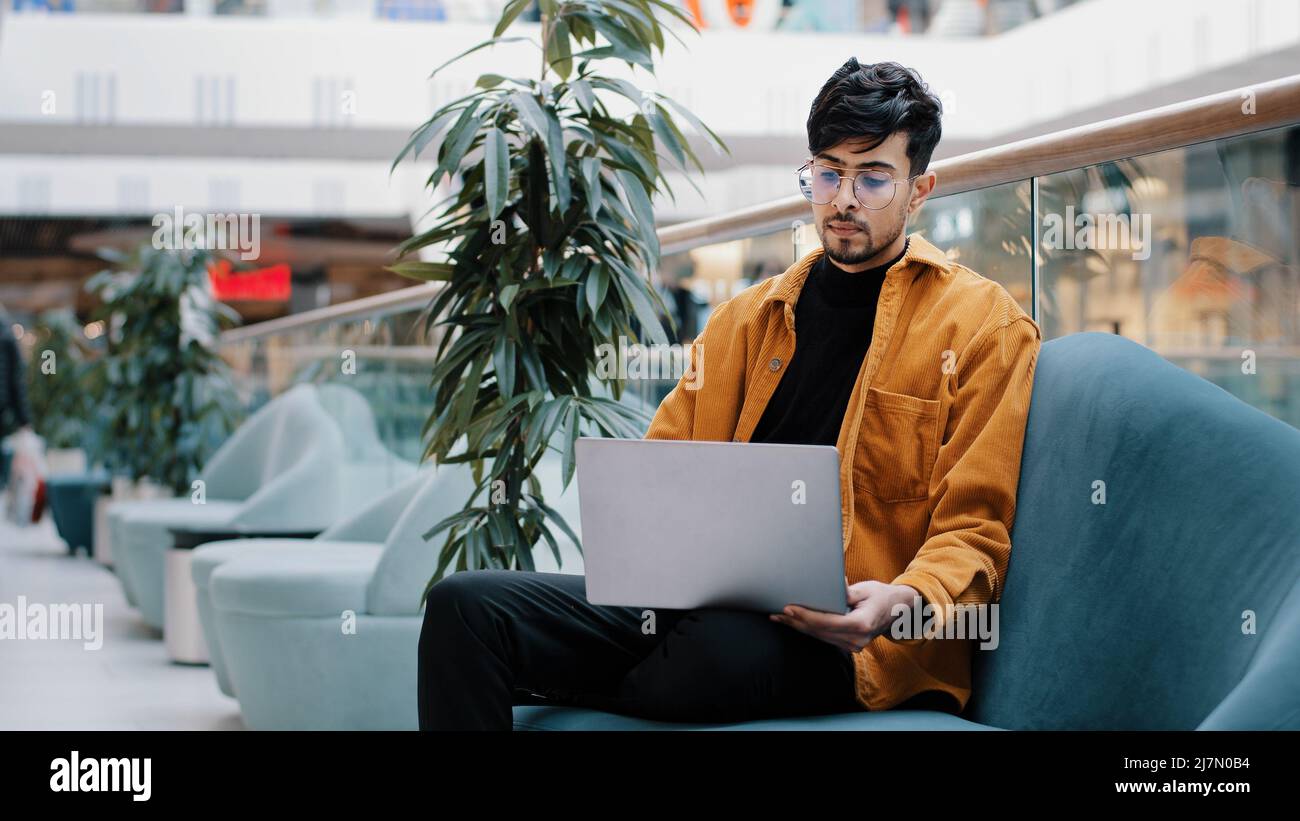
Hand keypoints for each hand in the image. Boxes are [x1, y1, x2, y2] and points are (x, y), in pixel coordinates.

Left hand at [769, 581, 921, 652]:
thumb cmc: (881, 596)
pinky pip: (825, 638)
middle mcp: (857, 638)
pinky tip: (795, 623)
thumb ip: (845, 592)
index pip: (826, 621)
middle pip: (819, 631)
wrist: (898, 612)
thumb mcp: (865, 589)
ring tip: (779, 617)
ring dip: (798, 627)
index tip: (788, 608)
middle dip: (796, 622)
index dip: (805, 616)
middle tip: (776, 612)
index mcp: (861, 623)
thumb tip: (827, 589)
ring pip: (820, 637)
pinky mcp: (850, 645)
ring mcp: (854, 645)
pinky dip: (809, 630)